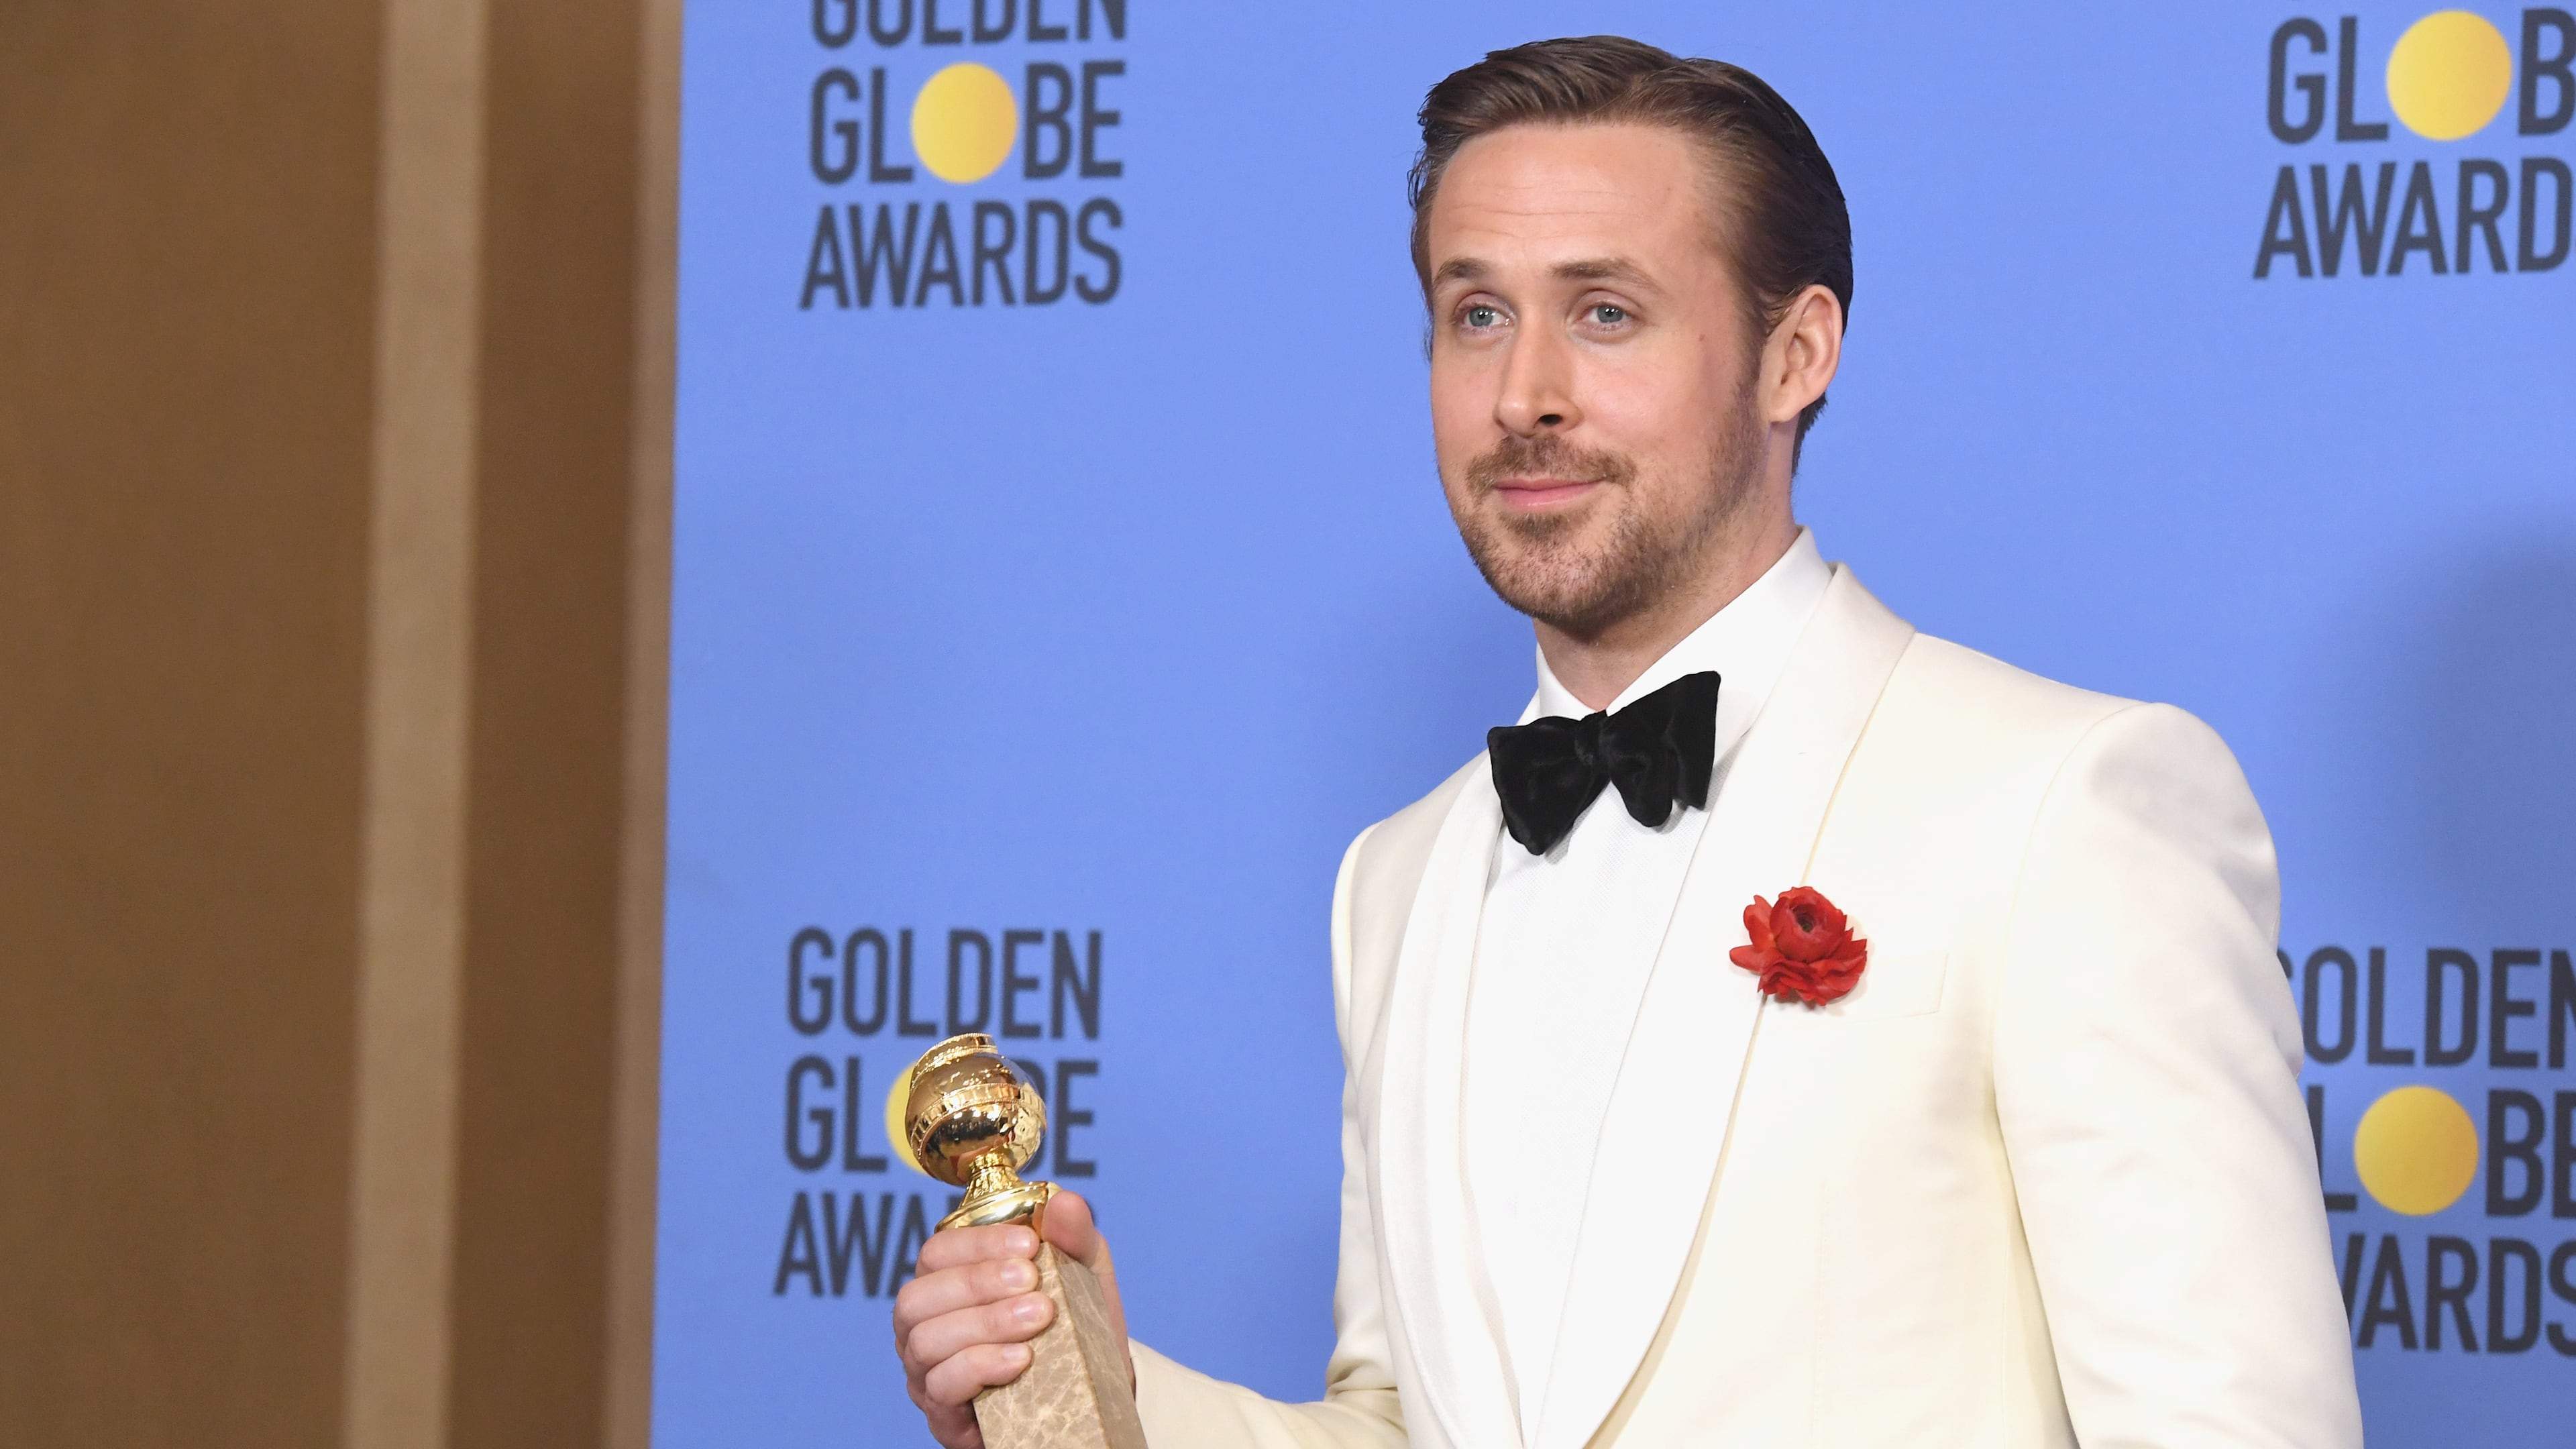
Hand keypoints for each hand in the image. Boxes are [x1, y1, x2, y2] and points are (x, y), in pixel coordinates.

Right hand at [892, 1191, 1129, 1448]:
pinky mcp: (944, 1414)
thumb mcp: (1083, 1272)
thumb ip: (1073, 1235)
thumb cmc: (1076, 1321)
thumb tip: (1064, 1201)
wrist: (1096, 1390)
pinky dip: (980, 1366)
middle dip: (977, 1283)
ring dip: (984, 1324)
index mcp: (948, 1281)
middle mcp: (926, 1324)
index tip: (1030, 1244)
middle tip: (1033, 1283)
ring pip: (925, 1341)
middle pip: (917, 1296)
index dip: (978, 1244)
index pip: (938, 1251)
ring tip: (1037, 1319)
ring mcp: (928, 1371)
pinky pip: (941, 1387)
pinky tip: (1020, 1360)